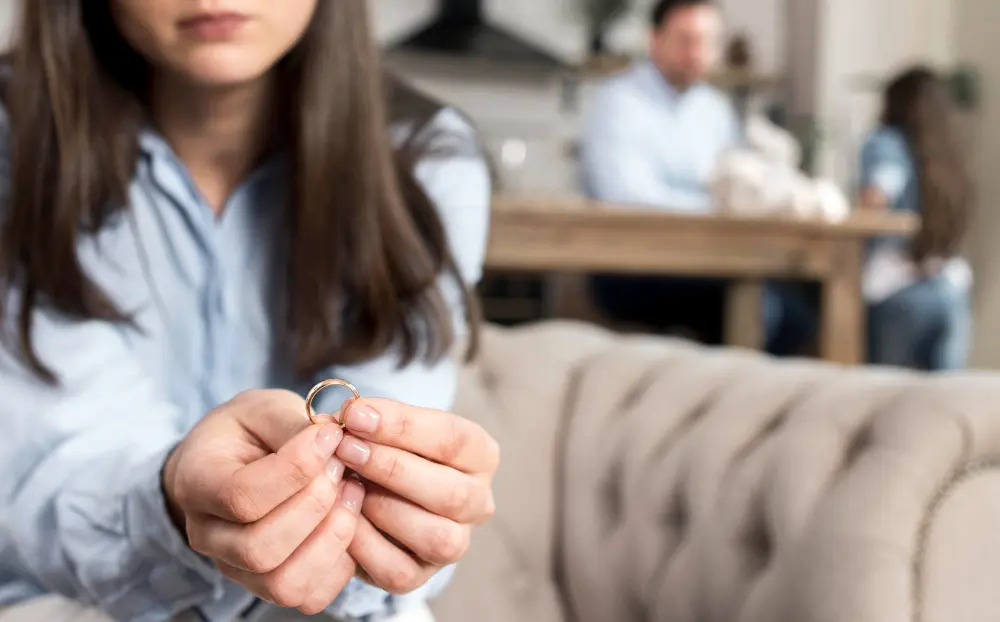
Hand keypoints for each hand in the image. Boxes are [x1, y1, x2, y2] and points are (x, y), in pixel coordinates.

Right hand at [162, 390, 365, 614]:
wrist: (236, 458)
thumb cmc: (250, 431)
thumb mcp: (263, 409)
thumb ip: (292, 423)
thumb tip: (332, 440)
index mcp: (197, 484)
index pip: (242, 496)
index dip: (296, 468)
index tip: (330, 436)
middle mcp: (209, 536)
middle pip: (260, 549)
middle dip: (315, 506)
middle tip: (342, 467)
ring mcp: (237, 568)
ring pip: (283, 584)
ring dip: (331, 539)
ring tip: (353, 493)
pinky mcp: (269, 585)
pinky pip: (309, 597)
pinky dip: (339, 565)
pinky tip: (349, 521)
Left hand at [332, 398, 498, 593]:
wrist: (370, 491)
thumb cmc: (384, 447)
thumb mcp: (386, 425)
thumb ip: (368, 419)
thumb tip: (340, 418)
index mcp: (481, 455)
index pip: (452, 438)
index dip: (402, 425)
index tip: (354, 414)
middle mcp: (479, 502)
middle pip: (450, 492)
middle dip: (390, 467)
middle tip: (344, 447)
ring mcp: (455, 544)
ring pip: (435, 536)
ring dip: (382, 507)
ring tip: (342, 483)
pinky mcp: (421, 575)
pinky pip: (398, 570)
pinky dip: (364, 543)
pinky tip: (340, 515)